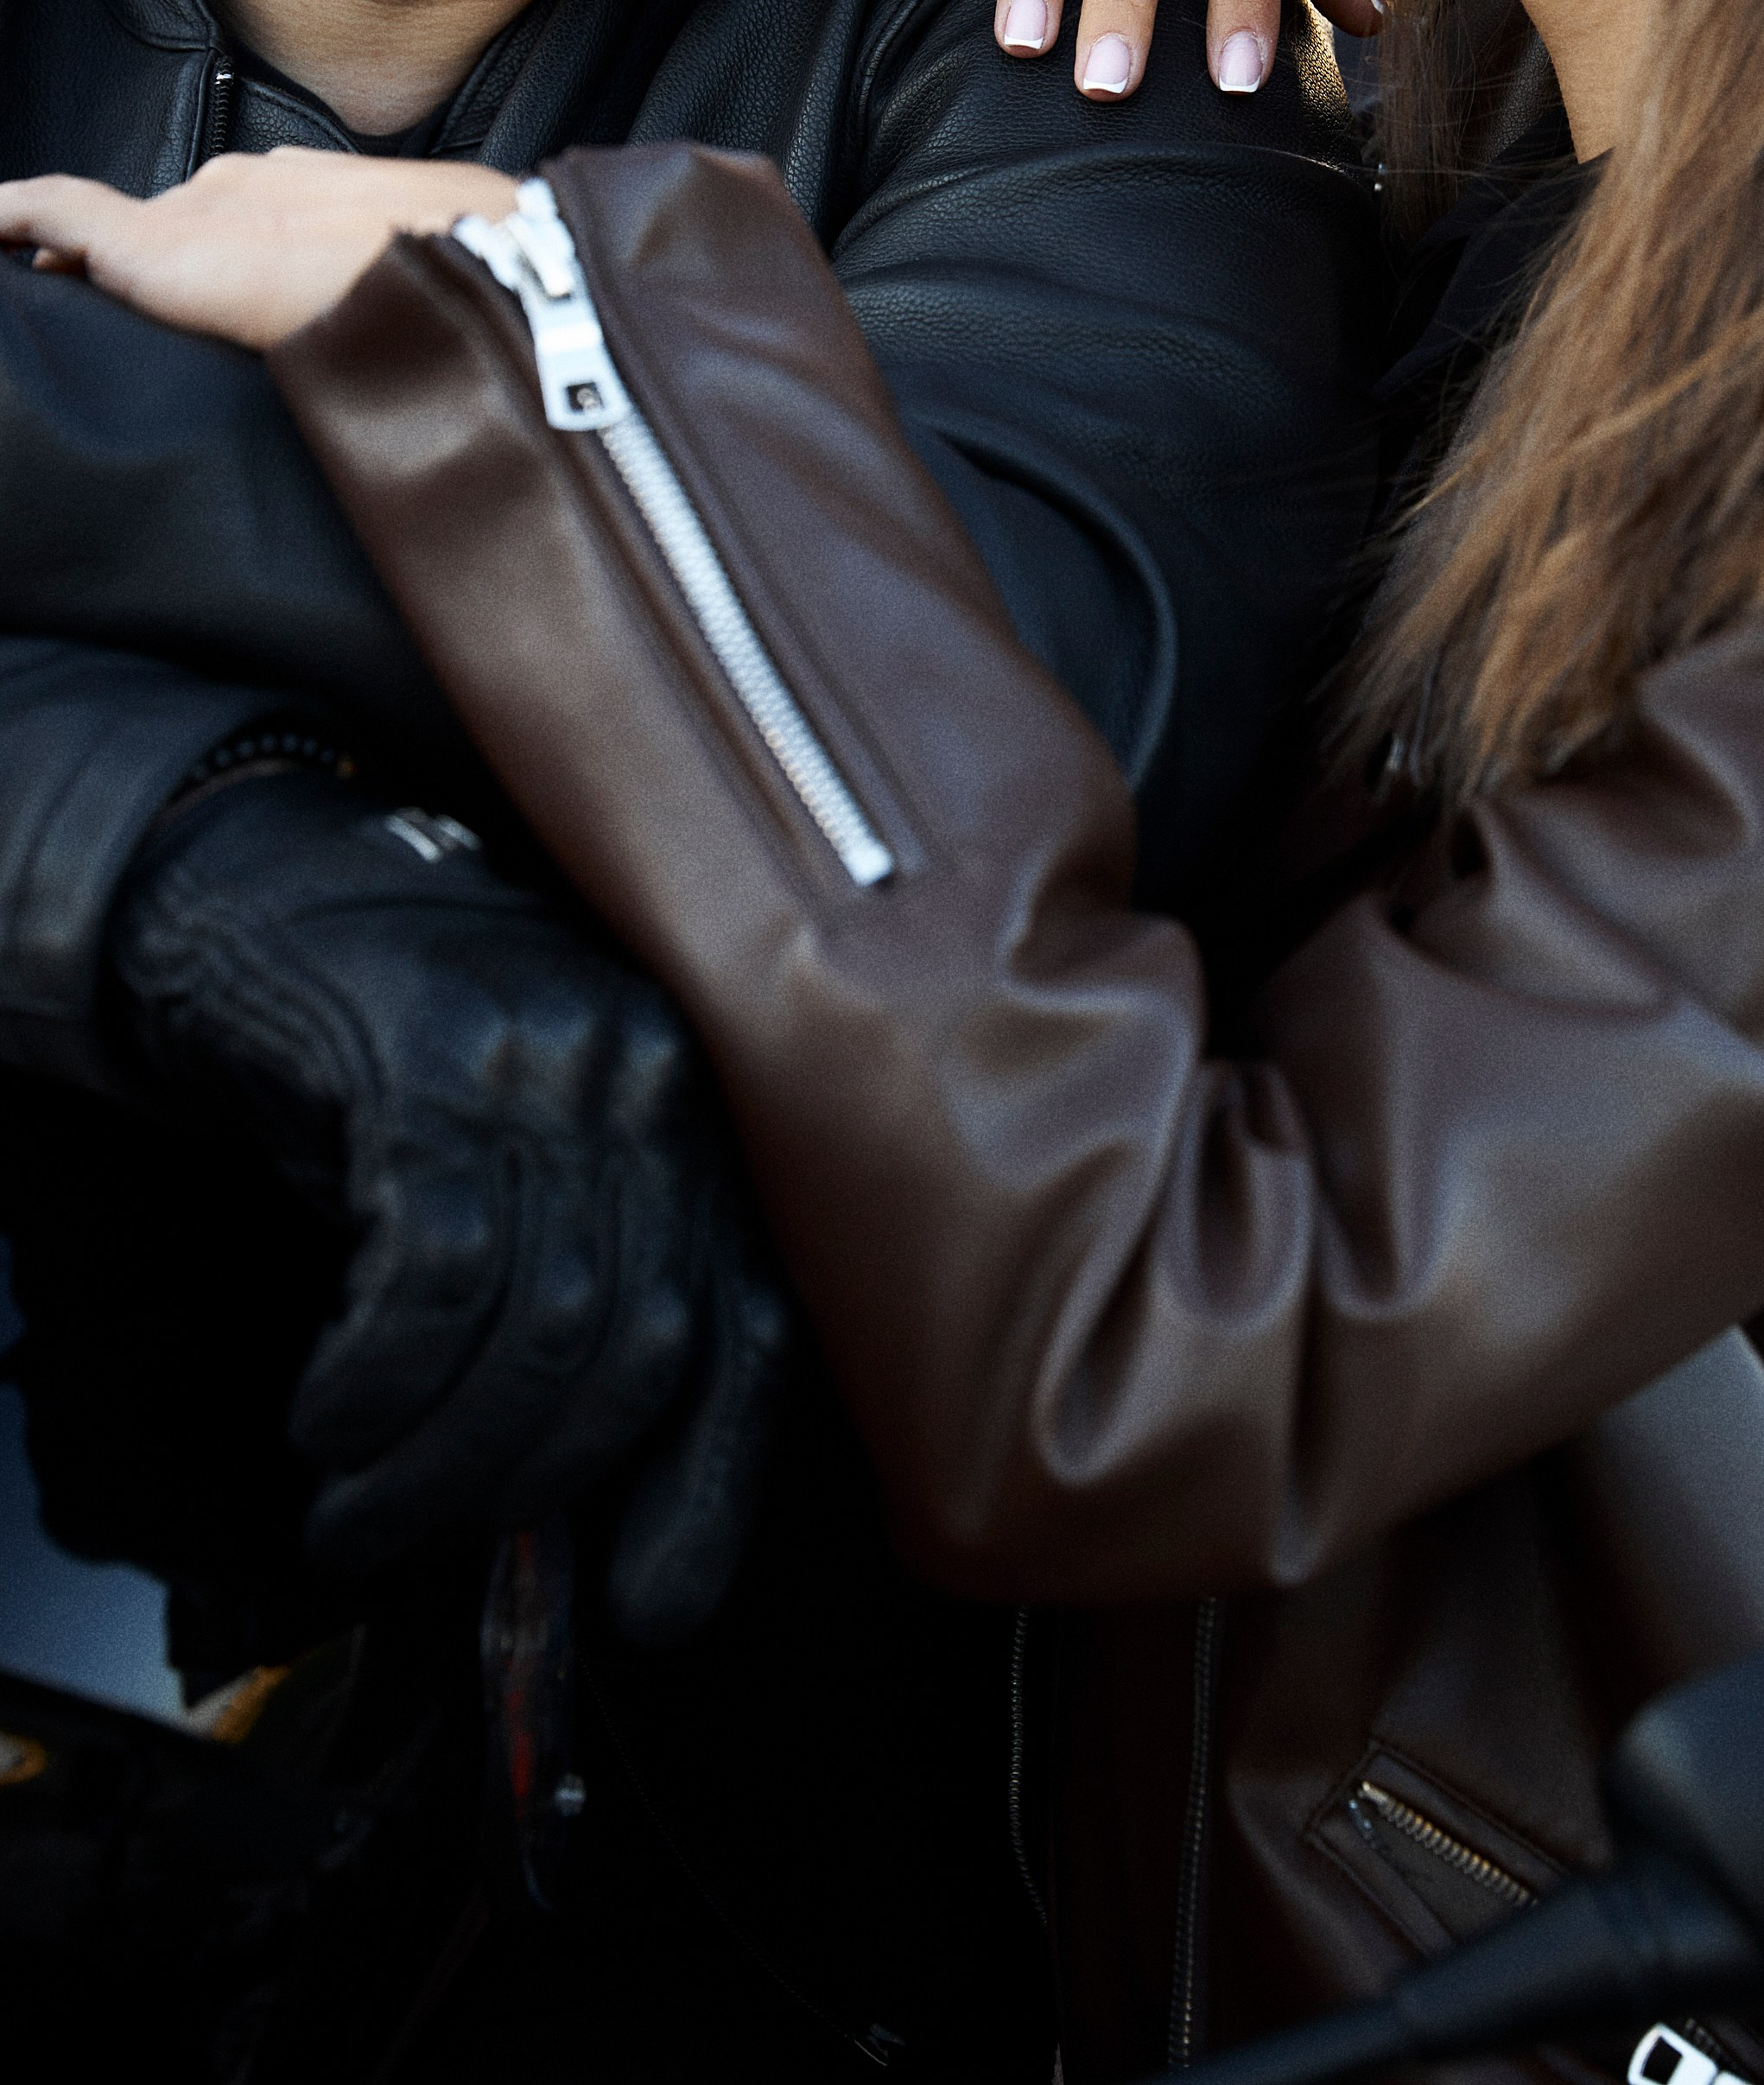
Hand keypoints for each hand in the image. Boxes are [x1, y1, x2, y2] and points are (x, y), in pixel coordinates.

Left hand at [0, 147, 516, 347]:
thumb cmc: (465, 294)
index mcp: (313, 197)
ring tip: (29, 268)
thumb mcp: (427, 296)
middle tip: (71, 281)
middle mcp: (250, 187)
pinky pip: (50, 210)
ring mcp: (202, 207)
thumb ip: (390, 309)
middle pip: (166, 222)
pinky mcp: (155, 240)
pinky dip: (9, 214)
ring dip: (66, 246)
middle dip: (123, 257)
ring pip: (106, 223)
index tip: (158, 276)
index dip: (191, 245)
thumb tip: (411, 372)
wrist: (448, 269)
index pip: (228, 217)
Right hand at [109, 762, 788, 1623]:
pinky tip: (328, 1416)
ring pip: (539, 1322)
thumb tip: (590, 1526)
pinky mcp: (436, 1049)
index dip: (710, 1487)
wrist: (266, 901)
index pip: (748, 1328)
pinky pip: (436, 1269)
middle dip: (524, 1487)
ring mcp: (552, 1054)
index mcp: (698, 1124)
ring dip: (434, 1461)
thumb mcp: (516, 1186)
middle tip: (411, 1546)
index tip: (650, 1610)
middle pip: (639, 1342)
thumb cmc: (397, 1066)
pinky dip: (377, 1380)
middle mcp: (653, 1079)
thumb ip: (573, 1315)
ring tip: (355, 1507)